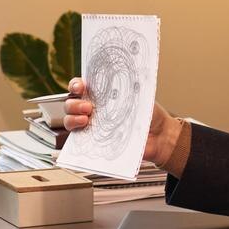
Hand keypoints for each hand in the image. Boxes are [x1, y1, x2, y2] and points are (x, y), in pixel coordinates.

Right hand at [63, 77, 183, 168]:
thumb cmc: (148, 114)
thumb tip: (114, 85)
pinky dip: (78, 137)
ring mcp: (92, 126)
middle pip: (70, 103)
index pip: (80, 86)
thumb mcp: (137, 96)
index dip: (75, 85)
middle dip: (74, 104)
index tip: (81, 87)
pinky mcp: (94, 143)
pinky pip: (79, 141)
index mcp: (100, 94)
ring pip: (69, 121)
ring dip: (72, 119)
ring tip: (86, 120)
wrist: (159, 136)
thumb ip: (123, 90)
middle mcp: (92, 109)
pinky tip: (87, 135)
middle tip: (88, 108)